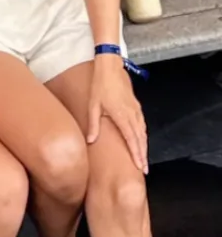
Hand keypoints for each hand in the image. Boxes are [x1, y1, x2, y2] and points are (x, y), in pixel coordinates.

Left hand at [87, 55, 147, 173]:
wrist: (110, 68)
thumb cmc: (100, 84)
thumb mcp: (93, 105)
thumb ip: (94, 124)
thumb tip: (91, 140)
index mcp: (122, 115)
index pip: (132, 139)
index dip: (137, 154)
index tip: (140, 166)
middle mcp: (132, 114)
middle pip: (141, 139)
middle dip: (143, 155)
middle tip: (144, 169)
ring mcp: (136, 109)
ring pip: (143, 132)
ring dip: (144, 146)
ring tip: (143, 159)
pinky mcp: (136, 106)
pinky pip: (142, 124)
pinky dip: (143, 135)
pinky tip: (142, 140)